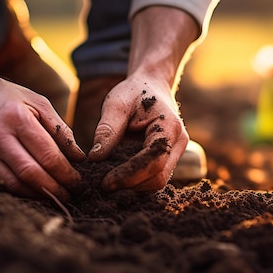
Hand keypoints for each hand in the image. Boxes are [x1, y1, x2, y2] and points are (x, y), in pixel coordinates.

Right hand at [0, 0, 84, 201]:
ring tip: (57, 196)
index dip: (67, 174)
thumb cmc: (6, 96)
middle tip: (73, 195)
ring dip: (39, 195)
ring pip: (14, 184)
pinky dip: (19, 192)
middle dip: (56, 189)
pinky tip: (35, 192)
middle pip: (31, 174)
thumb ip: (60, 129)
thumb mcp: (38, 102)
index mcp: (16, 118)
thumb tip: (79, 157)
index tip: (80, 182)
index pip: (48, 155)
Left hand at [87, 75, 188, 191]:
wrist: (152, 85)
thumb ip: (107, 130)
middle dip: (130, 185)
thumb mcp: (116, 104)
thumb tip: (95, 159)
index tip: (105, 182)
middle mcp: (178, 143)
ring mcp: (176, 152)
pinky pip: (154, 177)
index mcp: (169, 127)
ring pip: (157, 182)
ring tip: (108, 181)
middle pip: (158, 178)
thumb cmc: (134, 92)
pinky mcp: (169, 158)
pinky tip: (118, 177)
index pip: (154, 162)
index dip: (130, 176)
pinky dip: (136, 181)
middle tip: (102, 185)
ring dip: (133, 186)